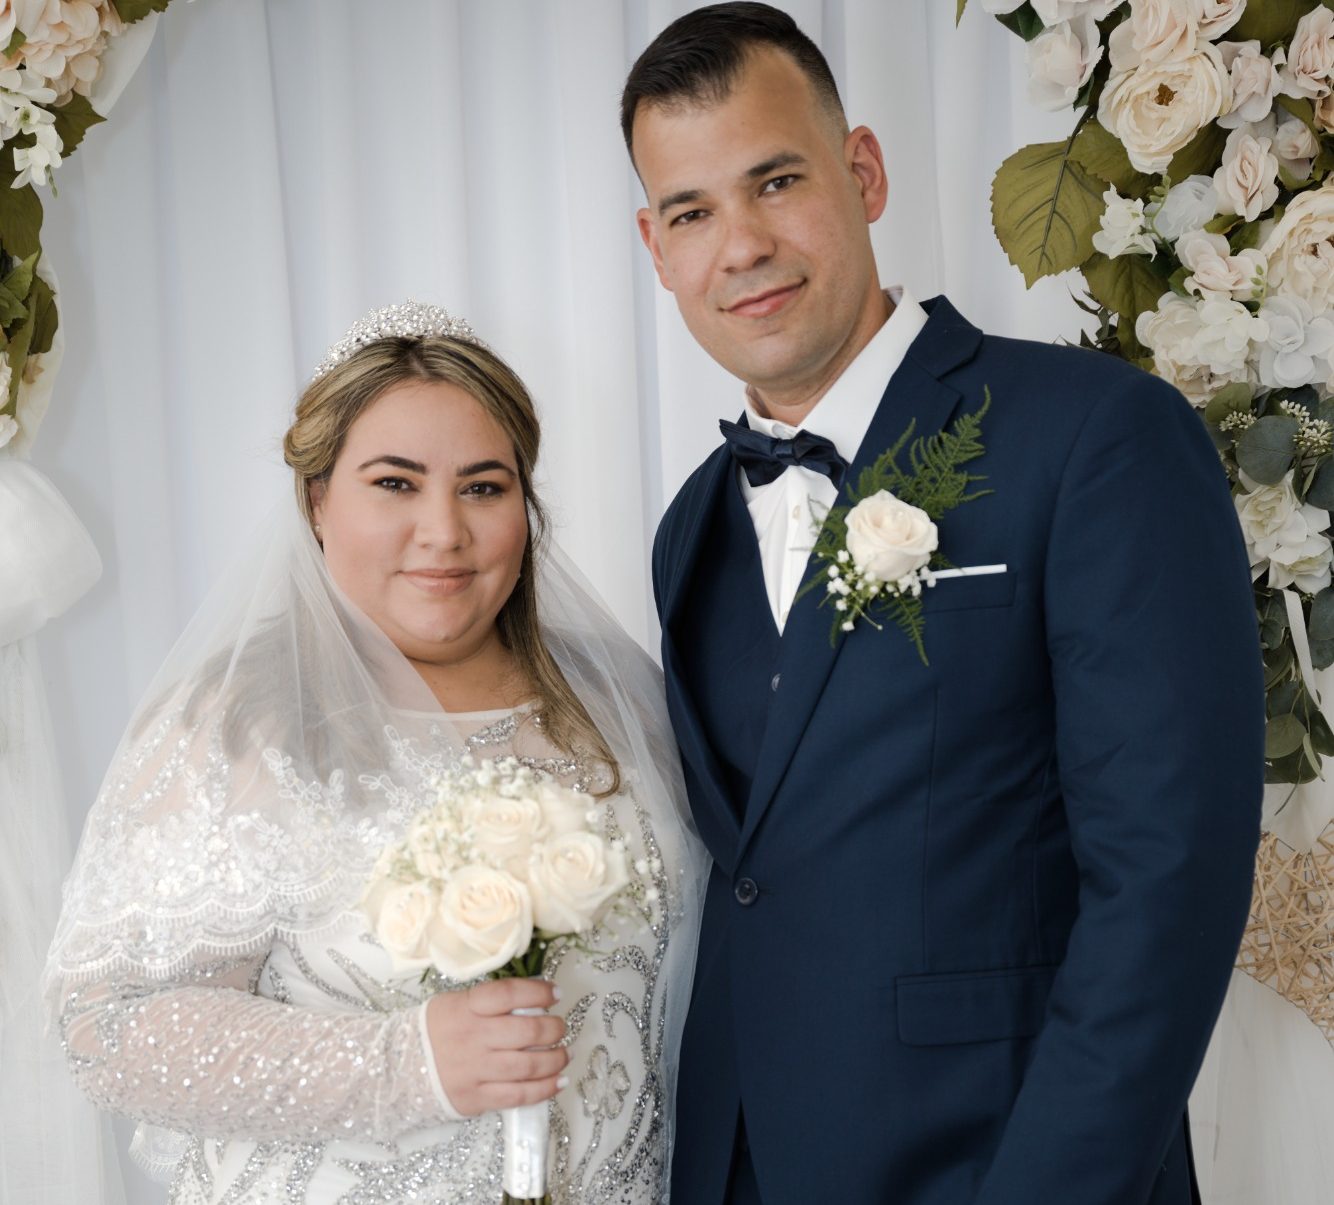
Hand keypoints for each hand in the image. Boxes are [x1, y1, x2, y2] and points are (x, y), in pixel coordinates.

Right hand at [425, 978, 568, 1115]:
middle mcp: (474, 1037)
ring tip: (564, 1054)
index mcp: (468, 1007)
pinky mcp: (477, 1098)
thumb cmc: (436, 1030)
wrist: (399, 1067)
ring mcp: (476, 1070)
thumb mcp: (456, 1003)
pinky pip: (518, 1095)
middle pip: (528, 1032)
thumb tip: (534, 998)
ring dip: (555, 1059)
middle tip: (560, 1027)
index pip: (510, 994)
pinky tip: (559, 1081)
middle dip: (554, 1028)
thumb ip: (492, 1001)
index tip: (556, 993)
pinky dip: (545, 1089)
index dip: (539, 991)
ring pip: (529, 1065)